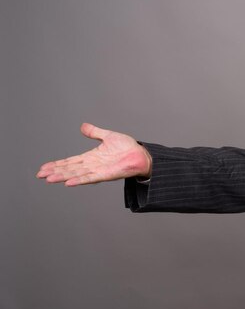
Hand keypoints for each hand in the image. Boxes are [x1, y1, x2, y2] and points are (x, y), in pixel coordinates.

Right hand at [37, 123, 151, 185]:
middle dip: (55, 171)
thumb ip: (94, 132)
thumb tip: (83, 126)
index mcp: (91, 157)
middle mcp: (92, 165)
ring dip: (62, 176)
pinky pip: (90, 178)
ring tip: (49, 179)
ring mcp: (98, 171)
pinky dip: (79, 180)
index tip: (44, 168)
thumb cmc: (127, 147)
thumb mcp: (108, 136)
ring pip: (76, 174)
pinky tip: (69, 183)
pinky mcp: (106, 174)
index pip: (70, 161)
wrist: (141, 155)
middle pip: (69, 169)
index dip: (57, 164)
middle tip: (40, 175)